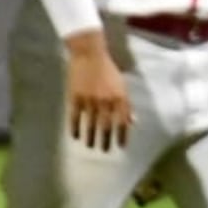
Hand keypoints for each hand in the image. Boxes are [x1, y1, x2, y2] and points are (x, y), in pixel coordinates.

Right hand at [64, 33, 133, 150]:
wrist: (89, 55)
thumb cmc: (108, 71)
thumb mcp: (122, 86)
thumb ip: (126, 104)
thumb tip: (133, 121)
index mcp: (119, 98)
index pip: (122, 122)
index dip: (122, 136)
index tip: (121, 147)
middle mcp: (105, 102)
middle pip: (106, 126)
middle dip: (106, 141)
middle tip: (105, 151)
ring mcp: (89, 100)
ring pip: (90, 124)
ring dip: (91, 138)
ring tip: (90, 146)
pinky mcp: (75, 98)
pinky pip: (75, 117)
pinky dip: (75, 128)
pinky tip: (76, 136)